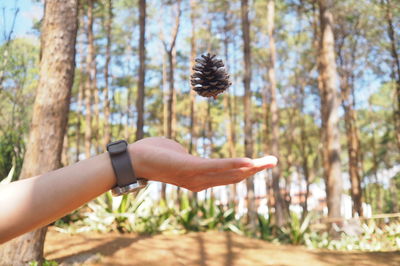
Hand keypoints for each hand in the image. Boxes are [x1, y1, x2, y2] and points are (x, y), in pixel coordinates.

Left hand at [129, 137, 277, 191]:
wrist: (134, 158)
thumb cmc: (154, 154)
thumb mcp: (176, 155)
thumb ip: (185, 156)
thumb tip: (184, 152)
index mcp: (199, 179)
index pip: (227, 176)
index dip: (245, 171)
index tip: (260, 164)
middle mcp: (200, 182)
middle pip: (233, 176)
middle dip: (255, 170)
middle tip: (274, 161)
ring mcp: (196, 176)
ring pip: (229, 172)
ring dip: (251, 167)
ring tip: (269, 161)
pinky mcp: (190, 168)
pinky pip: (216, 166)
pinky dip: (233, 164)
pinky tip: (249, 161)